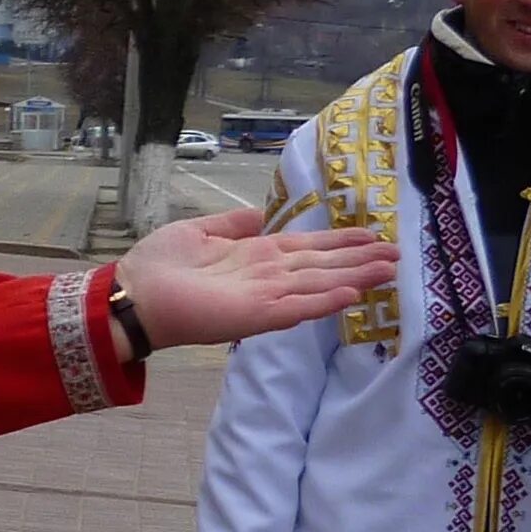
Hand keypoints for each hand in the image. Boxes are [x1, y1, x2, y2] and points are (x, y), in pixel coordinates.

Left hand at [115, 206, 396, 352]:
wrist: (131, 293)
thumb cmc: (159, 264)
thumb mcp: (202, 230)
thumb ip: (237, 224)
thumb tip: (268, 215)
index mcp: (256, 256)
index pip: (308, 248)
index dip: (340, 243)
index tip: (373, 235)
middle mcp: (266, 277)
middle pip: (322, 267)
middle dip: (360, 261)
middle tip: (398, 255)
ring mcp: (262, 298)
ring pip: (318, 285)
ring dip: (354, 279)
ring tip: (389, 271)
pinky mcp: (252, 316)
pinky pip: (295, 307)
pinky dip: (323, 301)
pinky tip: (352, 295)